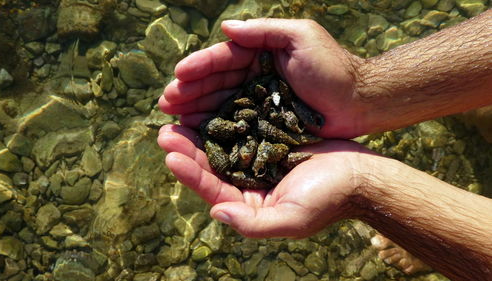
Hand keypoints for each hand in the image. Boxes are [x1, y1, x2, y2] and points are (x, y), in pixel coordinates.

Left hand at [158, 124, 377, 237]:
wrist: (359, 175)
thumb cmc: (328, 199)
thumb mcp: (291, 218)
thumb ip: (253, 222)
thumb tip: (216, 212)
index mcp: (250, 205)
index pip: (213, 190)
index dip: (191, 173)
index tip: (170, 155)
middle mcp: (249, 184)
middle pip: (211, 167)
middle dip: (188, 150)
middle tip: (166, 131)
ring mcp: (258, 161)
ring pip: (222, 146)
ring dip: (201, 132)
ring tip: (179, 115)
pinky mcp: (268, 142)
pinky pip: (241, 130)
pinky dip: (226, 119)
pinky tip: (212, 105)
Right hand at [159, 18, 366, 138]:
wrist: (360, 101)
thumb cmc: (333, 67)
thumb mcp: (300, 37)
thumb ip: (264, 31)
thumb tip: (226, 27)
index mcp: (260, 54)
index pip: (223, 59)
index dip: (199, 67)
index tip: (177, 76)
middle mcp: (255, 78)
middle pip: (216, 84)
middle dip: (190, 93)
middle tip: (165, 104)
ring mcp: (259, 102)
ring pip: (221, 106)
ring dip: (196, 112)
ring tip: (173, 120)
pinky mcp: (266, 125)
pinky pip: (236, 126)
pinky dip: (216, 130)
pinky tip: (198, 134)